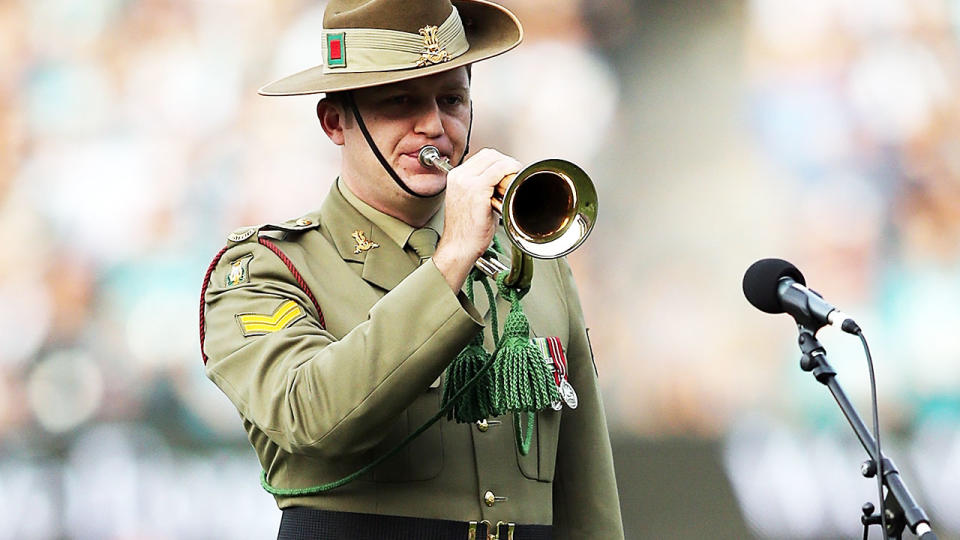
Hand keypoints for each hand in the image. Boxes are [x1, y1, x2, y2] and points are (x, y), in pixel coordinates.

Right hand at [433, 148, 521, 291]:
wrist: (458, 248)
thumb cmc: (466, 232)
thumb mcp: (471, 203)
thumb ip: (484, 189)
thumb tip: (501, 184)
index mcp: (456, 177)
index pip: (482, 157)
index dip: (499, 162)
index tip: (508, 170)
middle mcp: (459, 177)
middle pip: (489, 154)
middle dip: (505, 161)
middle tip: (514, 173)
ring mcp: (467, 182)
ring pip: (495, 159)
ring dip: (509, 166)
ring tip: (514, 179)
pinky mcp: (476, 190)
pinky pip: (498, 171)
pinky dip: (510, 171)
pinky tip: (514, 180)